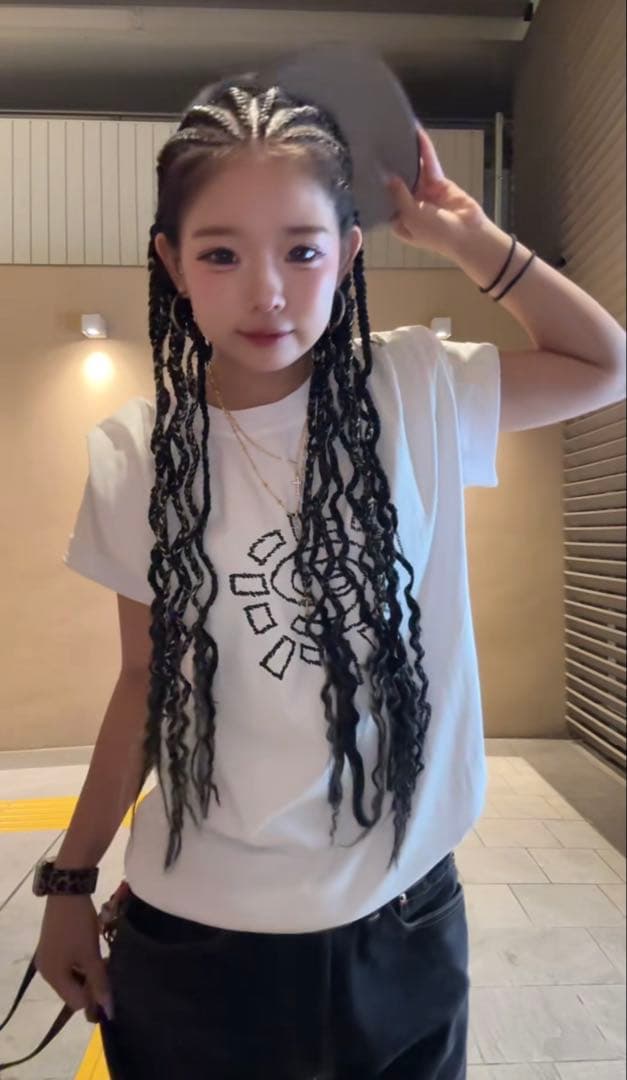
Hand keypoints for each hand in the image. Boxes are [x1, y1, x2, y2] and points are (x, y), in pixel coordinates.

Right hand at [35, 894, 113, 1024]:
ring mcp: (48, 957)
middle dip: (91, 986)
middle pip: (72, 991)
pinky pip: (68, 965)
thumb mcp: (90, 954)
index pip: (75, 1003)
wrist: (67, 891)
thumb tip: (108, 1009)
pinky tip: (93, 955)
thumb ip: (99, 981)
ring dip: (87, 974)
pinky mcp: (52, 946)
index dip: (95, 1001)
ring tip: (103, 963)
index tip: (111, 990)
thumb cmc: (78, 925)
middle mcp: (46, 971)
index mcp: (53, 976)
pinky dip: (81, 964)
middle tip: (108, 973)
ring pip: (71, 977)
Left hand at [386, 123, 489, 258]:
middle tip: (376, 145)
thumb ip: (399, 195)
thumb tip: (387, 177)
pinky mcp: (439, 183)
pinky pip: (429, 166)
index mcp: (400, 221)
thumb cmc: (436, 233)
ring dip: (408, 156)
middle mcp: (410, 207)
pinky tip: (418, 136)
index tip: (365, 168)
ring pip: (414, 171)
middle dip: (391, 167)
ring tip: (396, 135)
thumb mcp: (411, 216)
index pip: (384, 200)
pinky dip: (425, 152)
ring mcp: (425, 194)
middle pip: (398, 183)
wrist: (468, 233)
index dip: (377, 186)